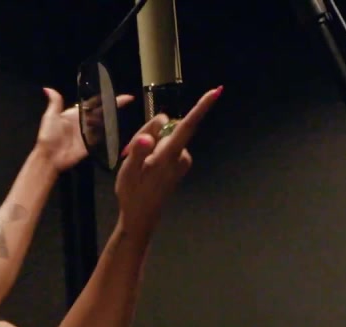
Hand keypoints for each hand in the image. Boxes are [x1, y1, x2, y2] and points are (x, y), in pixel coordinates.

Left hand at [35, 87, 134, 172]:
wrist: (49, 157)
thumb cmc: (49, 136)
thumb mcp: (50, 116)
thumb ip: (54, 102)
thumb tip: (47, 88)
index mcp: (75, 114)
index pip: (93, 103)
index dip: (103, 97)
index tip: (114, 91)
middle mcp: (84, 122)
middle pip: (102, 112)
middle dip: (113, 105)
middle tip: (127, 99)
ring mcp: (89, 134)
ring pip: (104, 123)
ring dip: (113, 117)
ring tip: (126, 110)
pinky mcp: (91, 145)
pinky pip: (102, 138)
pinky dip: (110, 133)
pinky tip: (119, 127)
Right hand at [114, 85, 221, 235]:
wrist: (141, 216)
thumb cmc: (133, 194)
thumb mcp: (128, 173)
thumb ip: (137, 152)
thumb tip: (145, 138)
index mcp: (169, 156)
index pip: (187, 126)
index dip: (201, 107)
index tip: (216, 92)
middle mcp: (180, 155)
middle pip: (166, 125)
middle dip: (147, 131)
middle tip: (131, 150)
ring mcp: (181, 159)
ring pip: (164, 134)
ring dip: (149, 141)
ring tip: (137, 160)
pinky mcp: (179, 161)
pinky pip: (166, 143)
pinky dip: (153, 148)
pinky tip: (144, 163)